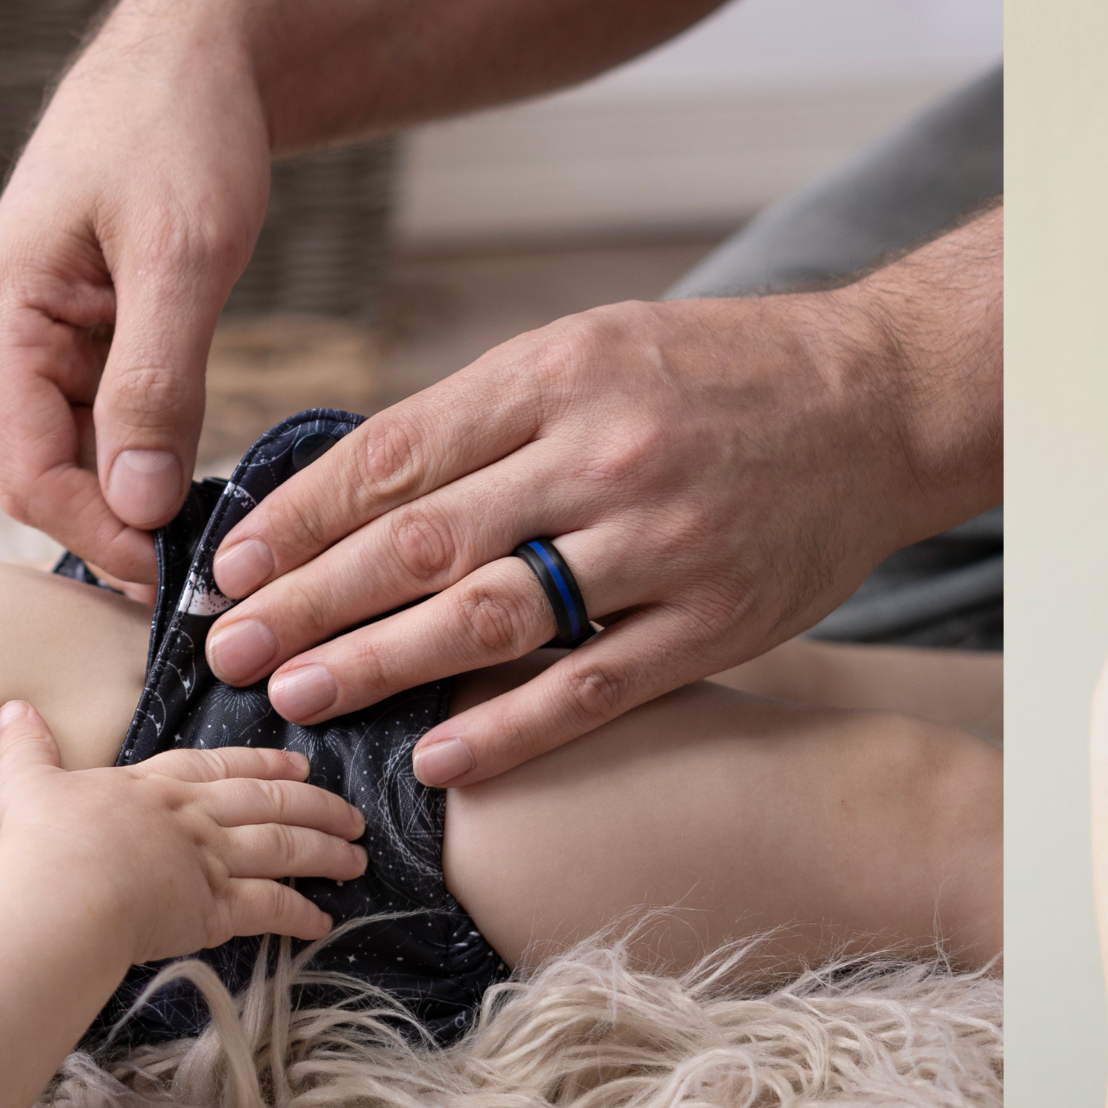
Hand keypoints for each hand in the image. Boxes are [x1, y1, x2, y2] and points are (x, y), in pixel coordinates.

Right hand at [0, 0, 268, 585]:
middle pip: (47, 478)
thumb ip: (156, 381)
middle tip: (211, 583)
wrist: (190, 53)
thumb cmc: (180, 130)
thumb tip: (135, 504)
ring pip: (78, 456)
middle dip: (121, 529)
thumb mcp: (184, 256)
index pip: (32, 477)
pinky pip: (100, 421)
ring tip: (216, 543)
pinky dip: (148, 454)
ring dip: (137, 498)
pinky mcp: (73, 334)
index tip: (182, 586)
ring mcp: (31, 338)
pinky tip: (202, 481)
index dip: (105, 540)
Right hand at [0, 700, 367, 962]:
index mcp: (153, 785)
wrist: (60, 892)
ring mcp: (209, 860)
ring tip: (356, 858)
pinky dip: (301, 915)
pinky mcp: (216, 908)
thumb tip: (10, 707)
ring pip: (284, 847)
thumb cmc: (42, 843)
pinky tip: (323, 922)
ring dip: (325, 852)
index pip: (217, 765)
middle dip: (316, 805)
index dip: (260, 764)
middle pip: (268, 802)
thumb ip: (27, 748)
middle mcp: (192, 816)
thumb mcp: (29, 785)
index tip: (295, 764)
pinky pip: (271, 908)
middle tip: (351, 812)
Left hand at [198, 254, 995, 787]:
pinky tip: (437, 760)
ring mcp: (661, 544)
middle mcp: (602, 455)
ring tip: (301, 701)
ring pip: (493, 618)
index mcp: (557, 373)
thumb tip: (351, 489)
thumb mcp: (592, 347)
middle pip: (423, 540)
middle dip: (311, 602)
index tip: (232, 565)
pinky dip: (508, 730)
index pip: (397, 455)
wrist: (877, 400)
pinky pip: (592, 687)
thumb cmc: (715, 373)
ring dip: (382, 665)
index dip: (302, 517)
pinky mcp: (714, 621)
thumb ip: (484, 416)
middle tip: (230, 651)